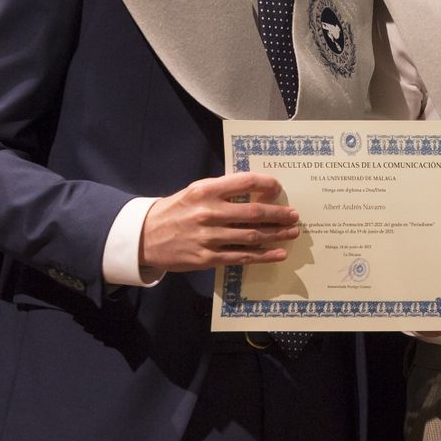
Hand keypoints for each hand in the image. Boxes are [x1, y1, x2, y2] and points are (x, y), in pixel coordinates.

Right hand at [138, 172, 299, 272]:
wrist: (145, 237)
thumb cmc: (176, 211)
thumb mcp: (195, 191)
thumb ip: (223, 190)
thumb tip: (256, 190)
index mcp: (206, 190)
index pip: (246, 182)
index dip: (267, 184)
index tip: (279, 188)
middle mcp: (209, 212)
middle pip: (254, 213)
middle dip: (279, 214)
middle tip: (295, 216)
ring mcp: (208, 237)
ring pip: (252, 236)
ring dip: (277, 235)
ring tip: (292, 233)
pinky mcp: (207, 258)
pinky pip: (241, 256)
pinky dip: (263, 255)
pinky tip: (278, 253)